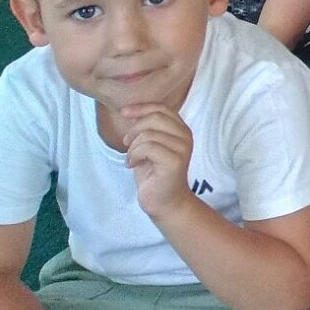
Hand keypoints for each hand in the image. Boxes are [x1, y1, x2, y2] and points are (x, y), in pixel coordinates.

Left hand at [120, 106, 193, 220]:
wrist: (164, 202)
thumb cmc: (154, 174)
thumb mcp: (149, 146)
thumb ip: (147, 129)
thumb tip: (131, 113)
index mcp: (180, 130)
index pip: (161, 108)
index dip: (141, 107)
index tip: (124, 112)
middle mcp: (185, 136)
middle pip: (154, 118)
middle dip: (134, 129)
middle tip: (126, 144)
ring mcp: (182, 148)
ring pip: (148, 134)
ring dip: (132, 147)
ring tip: (131, 159)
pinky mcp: (175, 161)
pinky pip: (147, 148)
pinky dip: (134, 155)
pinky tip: (132, 165)